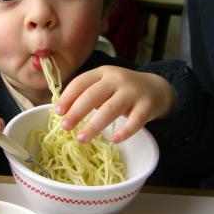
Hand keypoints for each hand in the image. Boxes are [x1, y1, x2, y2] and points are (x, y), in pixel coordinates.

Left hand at [55, 66, 174, 142]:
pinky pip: (135, 121)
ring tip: (81, 138)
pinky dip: (124, 132)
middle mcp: (117, 79)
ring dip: (94, 126)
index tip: (57, 112)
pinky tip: (114, 140)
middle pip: (93, 96)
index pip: (81, 82)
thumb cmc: (123, 90)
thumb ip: (88, 93)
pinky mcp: (147, 106)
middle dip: (76, 112)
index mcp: (103, 72)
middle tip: (65, 126)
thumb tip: (62, 111)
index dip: (67, 97)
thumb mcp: (105, 85)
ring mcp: (133, 92)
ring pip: (110, 109)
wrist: (156, 88)